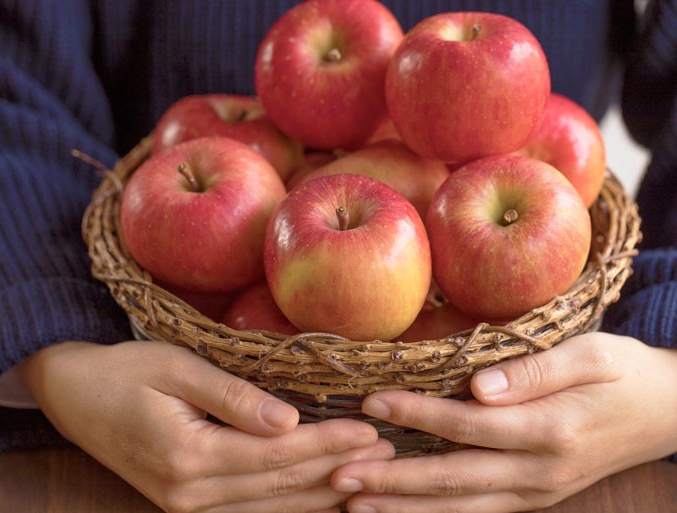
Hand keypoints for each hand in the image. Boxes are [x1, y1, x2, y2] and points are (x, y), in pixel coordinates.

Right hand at [21, 340, 394, 512]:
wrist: (73, 395)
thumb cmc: (125, 371)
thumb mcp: (176, 369)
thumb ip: (233, 398)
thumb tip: (289, 421)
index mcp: (189, 456)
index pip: (277, 454)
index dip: (327, 443)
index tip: (371, 429)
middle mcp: (190, 494)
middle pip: (280, 485)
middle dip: (335, 469)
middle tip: (388, 456)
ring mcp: (186, 507)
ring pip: (270, 507)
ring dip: (320, 493)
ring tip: (368, 478)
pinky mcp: (186, 505)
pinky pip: (249, 511)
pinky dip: (288, 504)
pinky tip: (319, 495)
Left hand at [331, 332, 676, 512]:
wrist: (667, 413)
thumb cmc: (625, 372)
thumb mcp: (591, 356)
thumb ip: (534, 372)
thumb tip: (479, 386)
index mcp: (550, 430)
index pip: (466, 426)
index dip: (415, 416)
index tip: (371, 404)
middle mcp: (540, 472)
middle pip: (453, 478)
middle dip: (392, 479)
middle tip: (340, 475)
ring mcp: (537, 491)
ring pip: (460, 507)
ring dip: (405, 507)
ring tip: (354, 504)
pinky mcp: (534, 496)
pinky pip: (477, 511)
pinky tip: (401, 511)